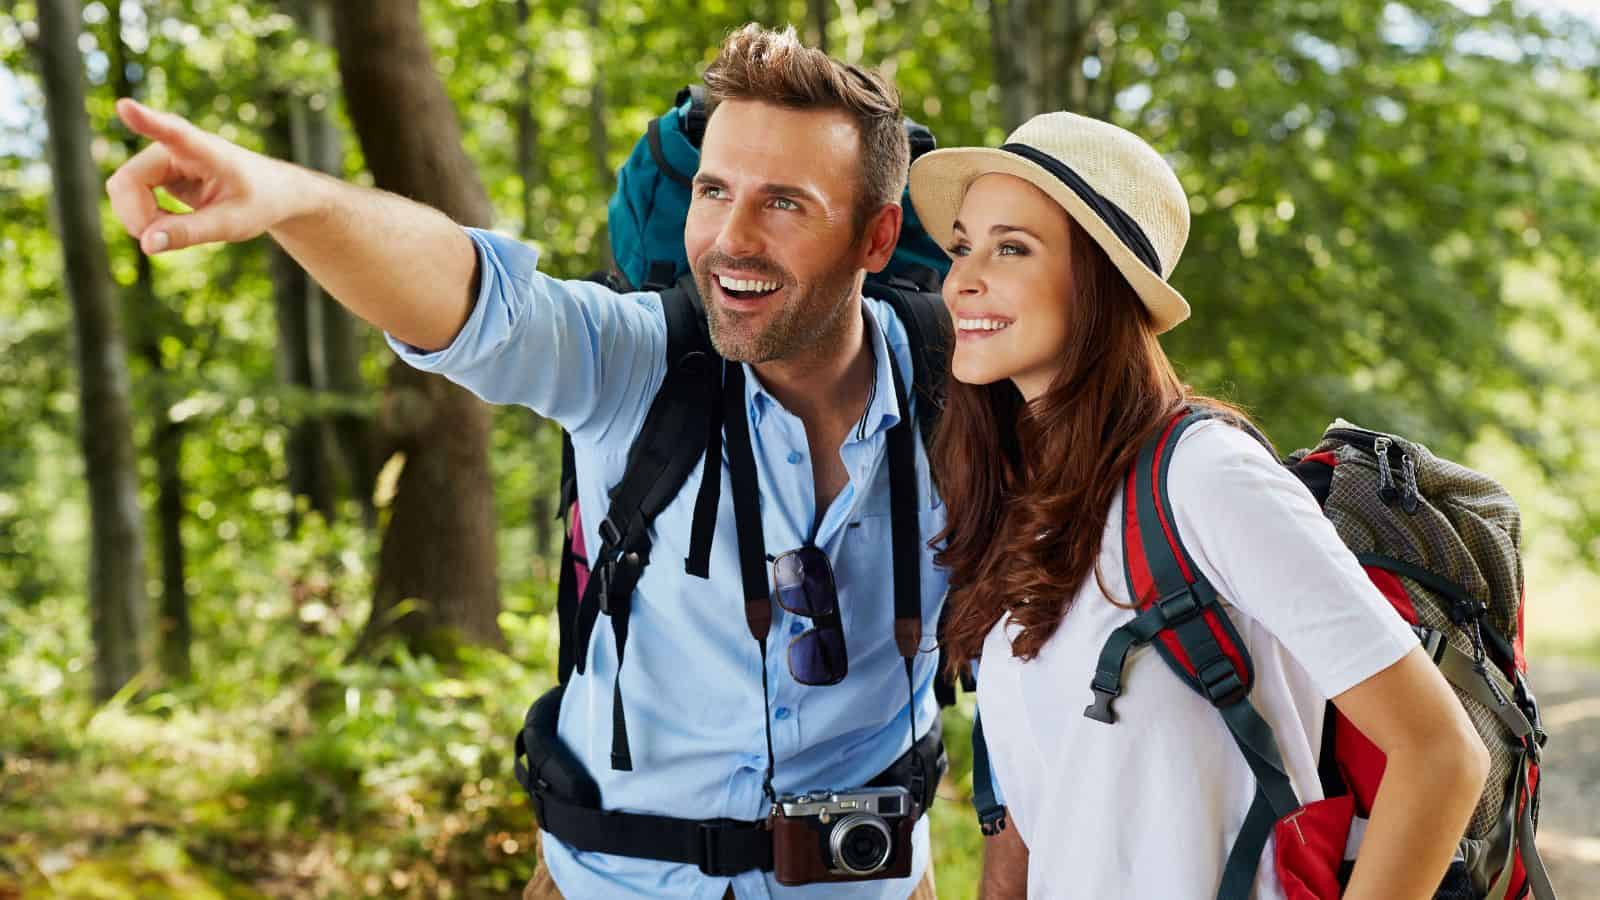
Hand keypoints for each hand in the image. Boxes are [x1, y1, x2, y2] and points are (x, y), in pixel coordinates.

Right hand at [105, 99, 309, 254]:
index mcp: (204, 150)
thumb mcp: (231, 223)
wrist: (269, 192)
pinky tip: (170, 223)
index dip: (146, 121)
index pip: (172, 133)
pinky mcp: (152, 171)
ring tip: (179, 229)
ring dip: (141, 219)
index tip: (125, 106)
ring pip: (122, 189)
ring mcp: (158, 158)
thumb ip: (191, 232)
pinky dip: (143, 218)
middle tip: (167, 240)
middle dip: (139, 217)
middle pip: (127, 181)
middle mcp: (173, 147)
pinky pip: (128, 196)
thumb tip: (147, 245)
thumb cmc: (257, 202)